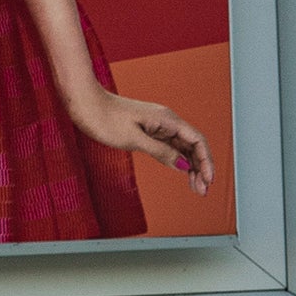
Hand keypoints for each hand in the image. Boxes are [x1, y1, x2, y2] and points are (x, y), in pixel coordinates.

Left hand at [63, 83, 215, 193]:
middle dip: (201, 168)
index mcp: (167, 119)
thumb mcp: (134, 139)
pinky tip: (181, 172)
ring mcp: (158, 126)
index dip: (206, 161)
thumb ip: (161, 152)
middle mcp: (166, 121)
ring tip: (195, 187)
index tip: (208, 180)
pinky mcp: (149, 131)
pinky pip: (171, 146)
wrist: (86, 104)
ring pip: (183, 148)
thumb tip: (183, 165)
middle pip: (193, 146)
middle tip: (202, 191)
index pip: (197, 141)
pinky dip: (178, 160)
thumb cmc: (106, 119)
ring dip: (192, 167)